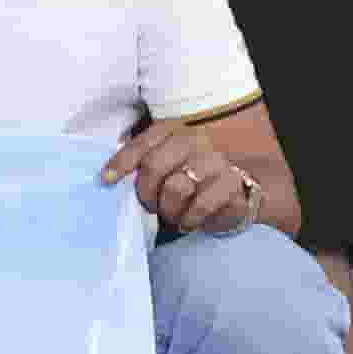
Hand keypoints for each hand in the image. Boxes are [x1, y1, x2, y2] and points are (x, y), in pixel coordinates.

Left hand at [105, 124, 265, 236]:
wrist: (246, 187)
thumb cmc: (199, 176)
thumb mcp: (172, 162)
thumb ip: (148, 161)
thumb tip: (112, 176)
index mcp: (175, 130)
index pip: (142, 144)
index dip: (122, 162)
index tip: (106, 180)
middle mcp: (194, 140)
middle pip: (154, 166)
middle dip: (146, 193)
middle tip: (151, 206)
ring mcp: (215, 160)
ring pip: (175, 187)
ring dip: (168, 209)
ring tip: (172, 215)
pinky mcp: (232, 182)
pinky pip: (200, 205)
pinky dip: (189, 219)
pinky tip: (188, 223)